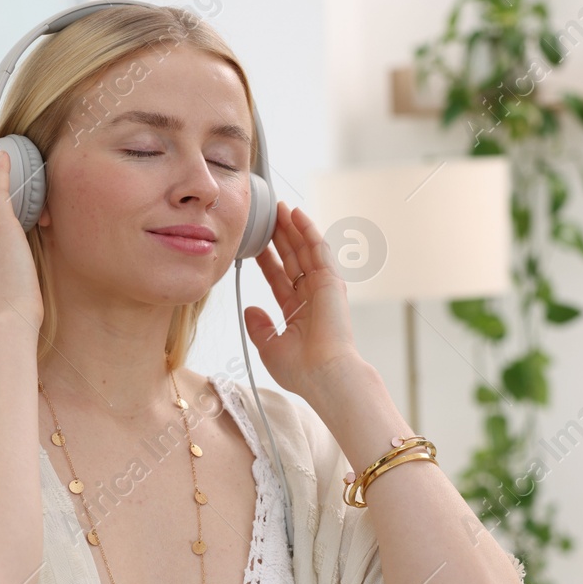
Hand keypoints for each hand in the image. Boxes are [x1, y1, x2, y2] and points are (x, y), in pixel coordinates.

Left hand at [242, 201, 362, 398]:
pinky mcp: (332, 281)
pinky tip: (297, 214)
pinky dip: (308, 230)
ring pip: (305, 249)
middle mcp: (311, 296)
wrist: (323, 375)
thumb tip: (250, 309)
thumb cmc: (301, 370)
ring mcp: (323, 287)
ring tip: (280, 208)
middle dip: (280, 237)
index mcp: (298, 311)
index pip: (279, 278)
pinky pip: (318, 249)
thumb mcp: (270, 346)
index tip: (254, 245)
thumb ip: (260, 326)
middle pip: (292, 259)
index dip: (266, 259)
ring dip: (293, 228)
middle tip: (267, 217)